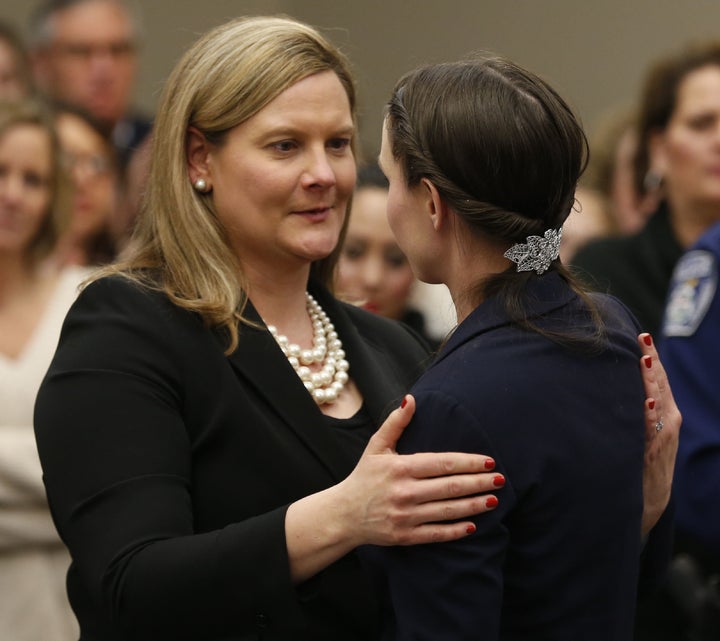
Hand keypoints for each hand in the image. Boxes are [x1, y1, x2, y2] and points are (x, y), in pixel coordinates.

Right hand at [338, 394, 500, 548]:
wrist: (343, 514)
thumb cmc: (363, 477)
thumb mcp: (376, 446)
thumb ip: (395, 423)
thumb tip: (411, 399)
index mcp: (400, 467)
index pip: (442, 464)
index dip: (468, 462)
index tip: (489, 461)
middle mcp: (404, 492)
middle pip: (450, 487)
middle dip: (478, 483)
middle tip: (501, 479)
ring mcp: (405, 516)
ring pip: (447, 510)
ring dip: (473, 505)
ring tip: (494, 500)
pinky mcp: (404, 536)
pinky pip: (436, 533)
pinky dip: (456, 530)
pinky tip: (473, 525)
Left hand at [638, 333, 681, 536]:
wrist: (649, 498)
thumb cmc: (639, 459)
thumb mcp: (640, 429)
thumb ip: (634, 408)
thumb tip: (612, 381)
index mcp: (664, 412)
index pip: (657, 379)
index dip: (650, 357)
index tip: (641, 335)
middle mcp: (667, 421)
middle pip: (659, 385)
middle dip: (651, 362)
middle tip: (642, 339)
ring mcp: (662, 436)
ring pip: (657, 403)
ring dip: (650, 382)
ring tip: (644, 360)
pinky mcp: (654, 452)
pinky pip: (651, 430)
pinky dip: (649, 416)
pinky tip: (646, 402)